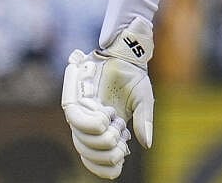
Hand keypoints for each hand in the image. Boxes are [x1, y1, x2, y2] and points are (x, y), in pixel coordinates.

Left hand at [62, 16, 155, 178]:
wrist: (127, 54)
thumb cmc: (133, 78)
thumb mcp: (144, 102)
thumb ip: (143, 122)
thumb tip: (147, 144)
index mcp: (106, 129)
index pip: (96, 156)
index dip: (102, 167)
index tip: (118, 165)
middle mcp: (89, 123)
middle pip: (86, 150)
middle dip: (103, 154)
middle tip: (121, 142)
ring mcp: (81, 112)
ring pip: (78, 138)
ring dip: (97, 139)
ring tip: (115, 126)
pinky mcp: (74, 98)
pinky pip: (74, 117)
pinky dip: (88, 122)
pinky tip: (105, 117)